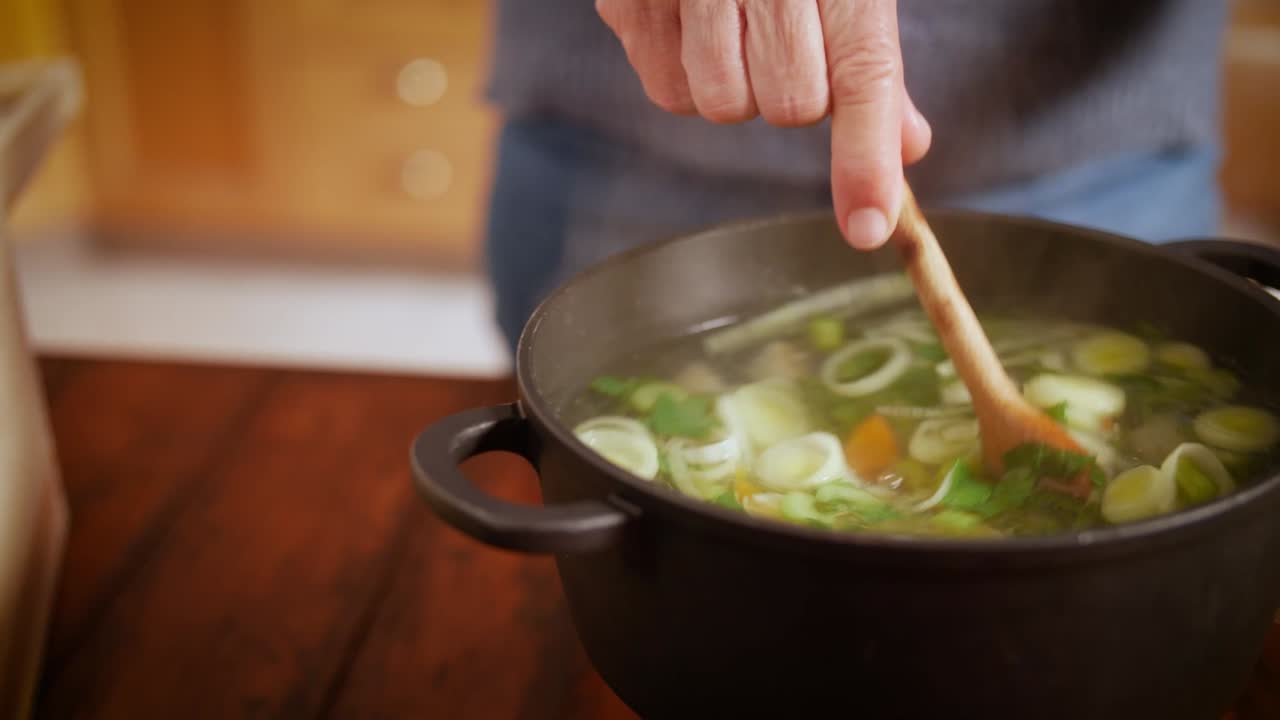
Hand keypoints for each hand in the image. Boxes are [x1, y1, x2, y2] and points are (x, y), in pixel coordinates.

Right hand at [597, 0, 930, 248]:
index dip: (863, 157)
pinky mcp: (628, 0)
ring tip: (735, 28)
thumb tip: (909, 148)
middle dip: (796, 93)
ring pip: (724, 107)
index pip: (862, 73)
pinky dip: (684, 78)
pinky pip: (666, 93)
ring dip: (737, 88)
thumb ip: (871, 61)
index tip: (866, 228)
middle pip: (790, 105)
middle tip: (787, 40)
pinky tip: (690, 26)